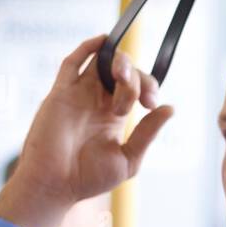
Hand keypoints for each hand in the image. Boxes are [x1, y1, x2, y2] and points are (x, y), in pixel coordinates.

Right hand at [0, 35, 173, 226]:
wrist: (55, 185)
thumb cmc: (88, 179)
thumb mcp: (129, 158)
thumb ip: (148, 133)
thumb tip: (171, 109)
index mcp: (112, 116)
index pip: (135, 87)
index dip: (148, 87)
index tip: (152, 104)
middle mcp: (96, 101)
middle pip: (121, 72)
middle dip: (137, 78)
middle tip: (141, 99)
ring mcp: (78, 95)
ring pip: (101, 63)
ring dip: (119, 62)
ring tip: (123, 79)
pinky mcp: (61, 94)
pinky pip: (72, 63)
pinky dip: (88, 48)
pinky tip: (103, 41)